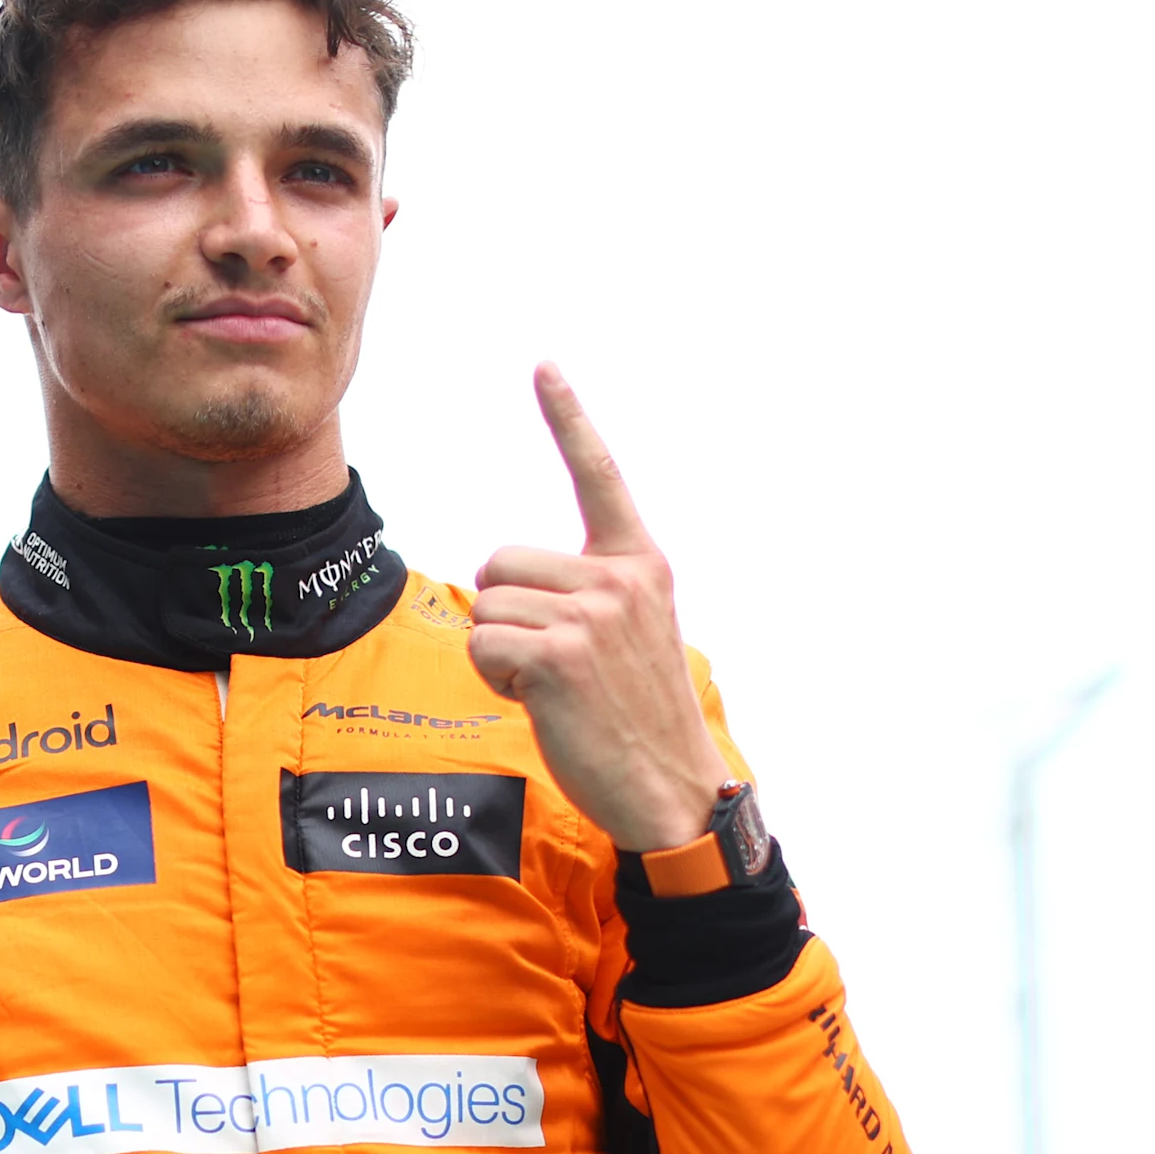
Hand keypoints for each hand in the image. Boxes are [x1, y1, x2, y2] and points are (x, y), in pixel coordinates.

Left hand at [469, 366, 734, 855]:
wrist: (670, 787)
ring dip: (500, 654)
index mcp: (639, 564)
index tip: (544, 365)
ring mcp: (592, 614)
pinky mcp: (560, 654)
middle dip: (503, 614)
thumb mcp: (629, 635)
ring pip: (485, 607)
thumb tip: (503, 585)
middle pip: (498, 563)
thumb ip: (587, 593)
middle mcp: (619, 578)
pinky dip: (495, 680)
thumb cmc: (636, 718)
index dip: (568, 418)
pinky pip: (484, 646)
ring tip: (554, 688)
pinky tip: (541, 702)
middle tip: (553, 664)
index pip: (598, 475)